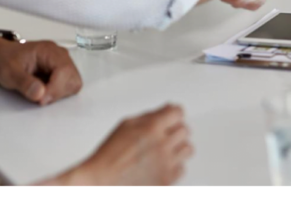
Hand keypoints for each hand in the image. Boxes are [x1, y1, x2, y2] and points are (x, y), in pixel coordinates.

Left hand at [0, 38, 82, 105]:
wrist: (2, 57)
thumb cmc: (6, 60)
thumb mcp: (9, 72)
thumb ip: (24, 83)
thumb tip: (40, 93)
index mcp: (48, 50)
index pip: (65, 70)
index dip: (56, 88)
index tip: (41, 99)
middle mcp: (59, 55)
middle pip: (73, 78)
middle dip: (58, 92)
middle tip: (40, 98)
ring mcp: (61, 64)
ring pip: (73, 84)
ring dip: (58, 94)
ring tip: (40, 93)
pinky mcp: (60, 73)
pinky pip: (67, 87)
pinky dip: (57, 93)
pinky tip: (43, 91)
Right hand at [51, 105, 193, 186]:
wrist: (102, 181)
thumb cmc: (110, 155)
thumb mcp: (126, 125)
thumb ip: (149, 115)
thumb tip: (166, 109)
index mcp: (151, 127)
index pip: (178, 112)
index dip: (175, 114)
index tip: (173, 116)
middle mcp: (162, 144)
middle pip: (185, 130)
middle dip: (176, 130)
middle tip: (166, 134)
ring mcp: (166, 163)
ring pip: (188, 149)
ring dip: (179, 147)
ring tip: (167, 149)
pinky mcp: (166, 180)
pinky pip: (182, 168)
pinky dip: (175, 166)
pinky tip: (163, 164)